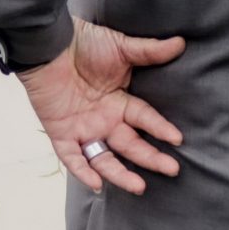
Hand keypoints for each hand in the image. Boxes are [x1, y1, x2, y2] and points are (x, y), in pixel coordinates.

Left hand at [18, 19, 186, 194]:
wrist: (48, 42)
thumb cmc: (84, 43)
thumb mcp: (120, 47)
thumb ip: (149, 51)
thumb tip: (180, 43)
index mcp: (119, 102)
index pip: (144, 119)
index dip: (160, 128)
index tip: (177, 139)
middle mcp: (104, 120)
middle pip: (130, 145)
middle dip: (151, 158)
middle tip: (171, 170)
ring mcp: (83, 129)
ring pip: (104, 158)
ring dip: (120, 174)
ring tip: (139, 187)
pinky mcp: (61, 133)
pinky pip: (71, 157)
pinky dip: (82, 171)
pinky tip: (96, 183)